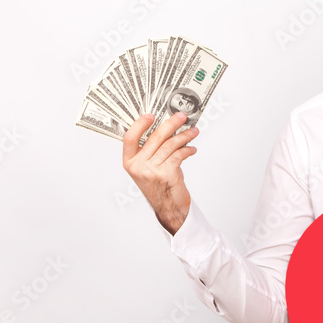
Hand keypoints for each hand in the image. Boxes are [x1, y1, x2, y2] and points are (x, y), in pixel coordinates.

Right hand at [123, 112, 198, 233]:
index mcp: (129, 162)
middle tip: (182, 116)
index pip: (130, 138)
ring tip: (193, 131)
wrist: (169, 208)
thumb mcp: (148, 168)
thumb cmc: (159, 186)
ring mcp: (152, 171)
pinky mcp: (167, 175)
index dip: (139, 124)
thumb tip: (167, 128)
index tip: (151, 115)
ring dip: (184, 136)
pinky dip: (188, 149)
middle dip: (171, 124)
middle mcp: (138, 166)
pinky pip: (179, 154)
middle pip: (155, 138)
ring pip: (170, 145)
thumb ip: (151, 151)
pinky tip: (192, 148)